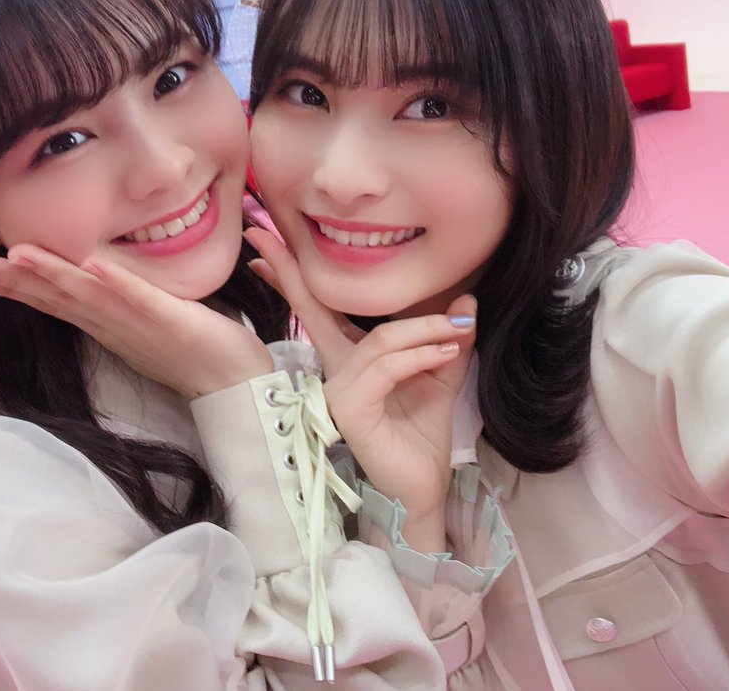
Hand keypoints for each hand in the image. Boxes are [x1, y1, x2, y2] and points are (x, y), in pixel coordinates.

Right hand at [0, 244, 273, 398]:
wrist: (237, 381)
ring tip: (19, 255)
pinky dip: (116, 282)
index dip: (11, 285)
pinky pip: (141, 299)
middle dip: (13, 281)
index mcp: (104, 322)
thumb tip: (88, 278)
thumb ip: (114, 300)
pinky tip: (91, 266)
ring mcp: (140, 324)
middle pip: (56, 298)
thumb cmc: (192, 347)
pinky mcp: (172, 321)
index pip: (50, 300)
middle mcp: (114, 324)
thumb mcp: (142, 318)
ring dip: (54, 275)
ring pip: (89, 296)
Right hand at [245, 228, 475, 552]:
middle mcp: (335, 369)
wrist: (420, 492)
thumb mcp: (438, 378)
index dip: (292, 274)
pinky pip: (386, 367)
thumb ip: (445, 339)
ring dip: (423, 329)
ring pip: (377, 339)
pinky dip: (421, 355)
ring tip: (457, 333)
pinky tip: (447, 353)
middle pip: (310, 311)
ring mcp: (337, 389)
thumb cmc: (420, 439)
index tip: (263, 240)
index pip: (319, 309)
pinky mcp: (350, 408)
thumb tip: (466, 301)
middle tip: (262, 236)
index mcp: (349, 359)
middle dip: (288, 270)